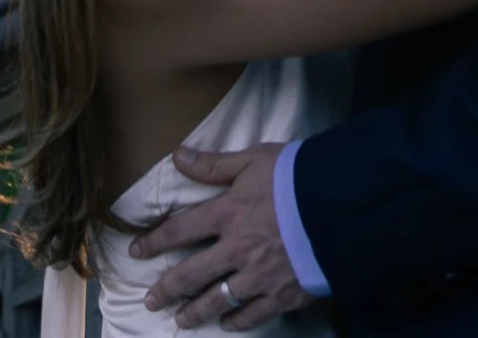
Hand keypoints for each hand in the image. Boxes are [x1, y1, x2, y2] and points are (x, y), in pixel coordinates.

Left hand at [130, 143, 311, 330]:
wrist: (340, 204)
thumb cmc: (297, 175)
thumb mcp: (254, 159)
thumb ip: (214, 164)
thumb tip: (177, 156)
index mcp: (227, 213)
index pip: (179, 231)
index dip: (154, 242)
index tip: (136, 252)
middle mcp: (235, 249)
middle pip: (191, 274)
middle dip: (167, 289)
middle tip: (150, 300)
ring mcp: (257, 276)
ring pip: (217, 300)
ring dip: (195, 311)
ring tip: (180, 321)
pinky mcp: (281, 295)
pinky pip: (252, 314)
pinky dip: (236, 321)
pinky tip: (226, 323)